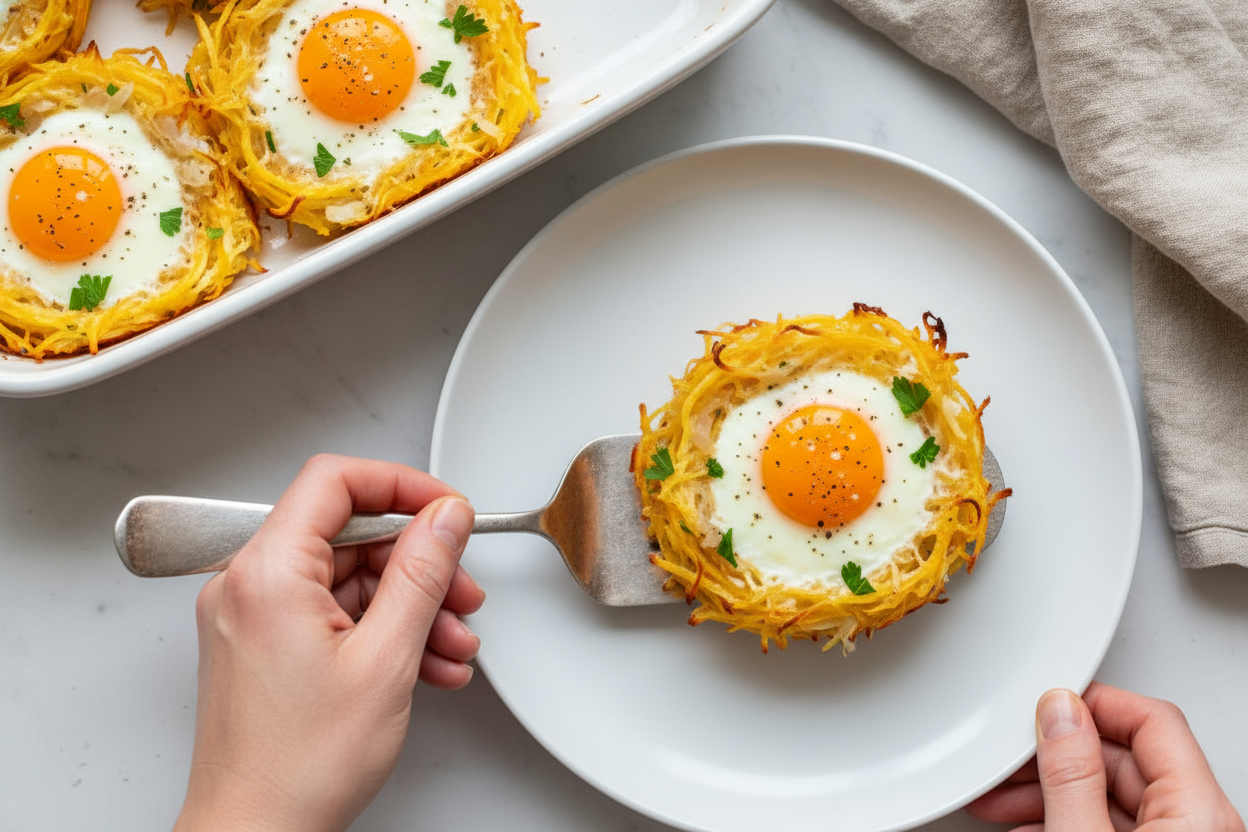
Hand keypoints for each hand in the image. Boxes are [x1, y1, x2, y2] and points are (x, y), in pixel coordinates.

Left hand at [174, 455, 485, 831]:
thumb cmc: (299, 767)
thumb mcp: (386, 659)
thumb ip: (422, 574)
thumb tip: (445, 517)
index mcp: (267, 572)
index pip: (335, 481)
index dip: (402, 486)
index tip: (445, 510)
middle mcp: (248, 584)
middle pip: (349, 534)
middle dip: (417, 565)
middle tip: (462, 596)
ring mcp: (253, 616)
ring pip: (348, 578)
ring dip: (409, 607)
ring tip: (451, 647)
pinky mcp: (263, 645)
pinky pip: (333, 614)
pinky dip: (381, 632)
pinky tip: (424, 665)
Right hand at [968, 682, 1243, 830]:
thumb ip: (1071, 776)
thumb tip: (1058, 713)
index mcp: (1199, 813)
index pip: (1152, 719)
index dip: (1092, 704)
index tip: (1043, 709)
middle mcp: (1199, 827)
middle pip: (1126, 758)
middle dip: (1056, 757)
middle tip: (1008, 761)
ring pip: (1112, 796)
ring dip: (1051, 790)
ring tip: (1000, 800)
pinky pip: (1111, 827)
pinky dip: (1065, 819)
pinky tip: (1026, 825)